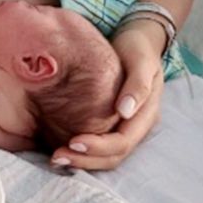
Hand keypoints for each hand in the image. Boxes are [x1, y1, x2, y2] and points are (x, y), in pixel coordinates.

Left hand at [50, 22, 163, 170]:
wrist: (137, 41)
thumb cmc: (138, 48)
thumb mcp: (141, 60)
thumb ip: (138, 84)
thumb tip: (124, 112)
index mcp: (146, 115)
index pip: (123, 142)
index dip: (99, 147)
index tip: (74, 142)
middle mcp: (135, 126)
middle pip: (113, 156)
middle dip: (86, 160)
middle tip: (58, 157)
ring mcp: (124, 127)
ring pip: (106, 156)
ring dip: (82, 161)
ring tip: (56, 158)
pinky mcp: (110, 122)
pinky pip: (98, 144)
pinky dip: (82, 151)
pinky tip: (61, 147)